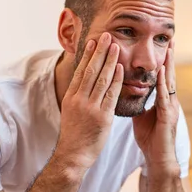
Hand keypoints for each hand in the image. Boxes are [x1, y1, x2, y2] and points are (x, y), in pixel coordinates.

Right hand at [55, 32, 123, 170]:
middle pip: (90, 70)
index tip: (94, 41)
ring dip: (109, 61)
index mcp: (71, 97)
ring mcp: (90, 108)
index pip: (80, 71)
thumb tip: (85, 83)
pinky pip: (110, 95)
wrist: (73, 155)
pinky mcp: (102, 117)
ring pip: (101, 79)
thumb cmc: (74, 135)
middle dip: (100, 51)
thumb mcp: (71, 112)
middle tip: (107, 35)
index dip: (88, 55)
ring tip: (116, 46)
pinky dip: (115, 80)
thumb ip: (79, 97)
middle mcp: (79, 100)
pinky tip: (120, 68)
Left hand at [132, 42, 179, 170]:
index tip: (161, 44)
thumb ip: (137, 101)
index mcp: (162, 100)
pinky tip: (162, 75)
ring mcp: (171, 108)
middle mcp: (169, 101)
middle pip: (169, 75)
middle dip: (170, 57)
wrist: (157, 158)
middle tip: (171, 38)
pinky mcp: (168, 117)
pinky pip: (164, 98)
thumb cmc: (150, 137)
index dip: (161, 60)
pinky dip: (163, 85)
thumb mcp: (140, 115)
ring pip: (170, 83)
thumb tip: (126, 89)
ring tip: (169, 50)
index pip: (161, 76)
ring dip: (169, 67)